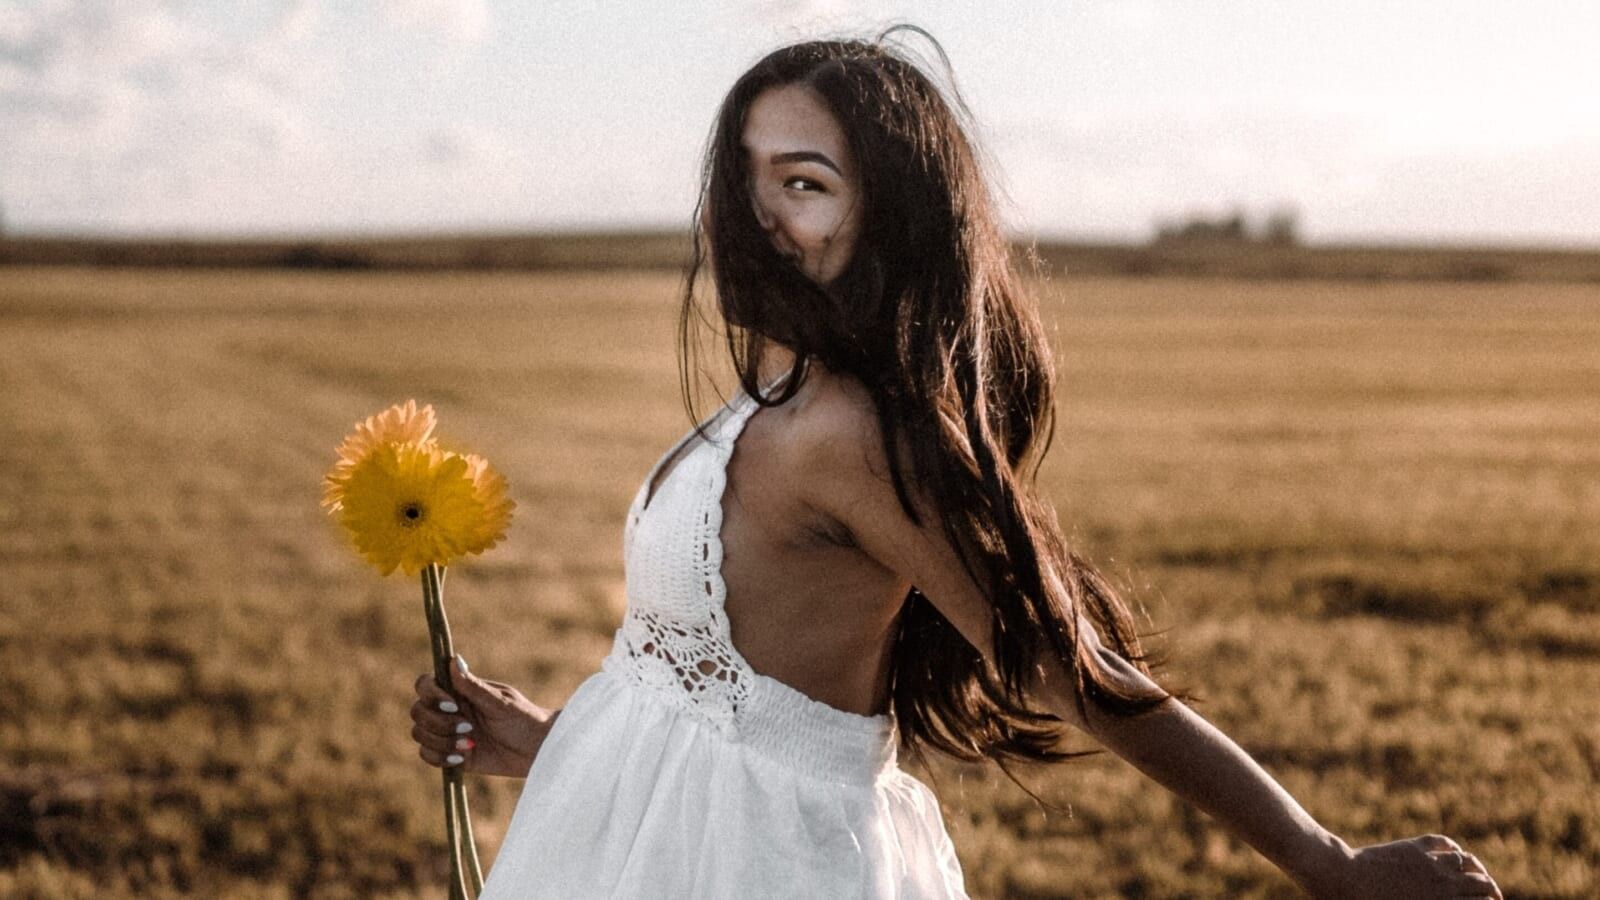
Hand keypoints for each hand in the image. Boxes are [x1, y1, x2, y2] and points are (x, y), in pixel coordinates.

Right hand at [409, 655, 555, 777]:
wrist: (536, 751)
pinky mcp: (450, 754)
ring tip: (470, 744)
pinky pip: (427, 755)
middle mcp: (449, 709)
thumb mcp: (501, 703)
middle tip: (468, 727)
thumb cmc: (524, 720)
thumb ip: (474, 686)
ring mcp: (448, 732)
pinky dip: (440, 757)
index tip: (453, 705)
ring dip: (441, 741)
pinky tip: (463, 758)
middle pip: (418, 711)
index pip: (425, 685)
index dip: (430, 694)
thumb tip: (453, 660)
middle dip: (439, 722)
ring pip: (420, 733)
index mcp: (459, 691)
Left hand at [1307, 834, 1500, 898]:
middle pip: (1481, 883)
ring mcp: (1430, 861)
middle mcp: (1443, 882)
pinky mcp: (1414, 846)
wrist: (1344, 881)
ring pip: (1467, 861)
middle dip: (1491, 890)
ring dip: (1478, 869)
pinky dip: (1453, 848)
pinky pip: (1442, 843)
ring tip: (1481, 875)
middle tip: (1494, 896)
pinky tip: (1455, 852)